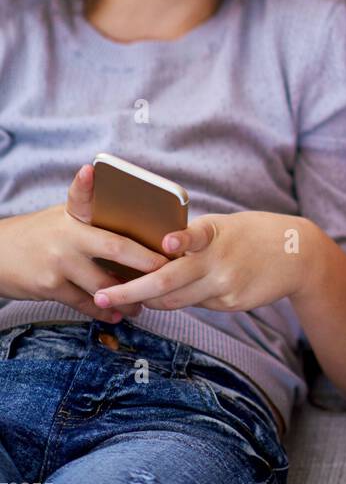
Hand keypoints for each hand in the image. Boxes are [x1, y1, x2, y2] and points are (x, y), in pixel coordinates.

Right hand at [0, 164, 168, 323]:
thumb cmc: (41, 235)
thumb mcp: (61, 217)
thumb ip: (90, 216)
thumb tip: (133, 222)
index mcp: (70, 215)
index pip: (79, 193)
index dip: (84, 181)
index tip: (91, 169)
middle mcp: (66, 236)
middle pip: (114, 246)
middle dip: (145, 260)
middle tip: (167, 268)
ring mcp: (58, 263)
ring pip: (103, 283)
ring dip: (127, 296)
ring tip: (144, 302)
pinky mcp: (50, 287)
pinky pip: (84, 302)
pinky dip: (103, 310)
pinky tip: (117, 314)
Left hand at [92, 211, 312, 314]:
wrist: (297, 255)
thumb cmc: (253, 234)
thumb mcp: (226, 226)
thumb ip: (195, 239)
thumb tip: (158, 252)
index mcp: (217, 233)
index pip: (196, 235)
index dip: (181, 240)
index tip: (166, 243)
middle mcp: (219, 261)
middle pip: (169, 280)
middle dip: (131, 290)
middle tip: (102, 295)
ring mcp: (224, 285)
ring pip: (175, 299)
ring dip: (146, 299)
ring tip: (117, 299)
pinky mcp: (231, 302)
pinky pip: (195, 304)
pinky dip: (179, 298)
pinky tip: (169, 294)